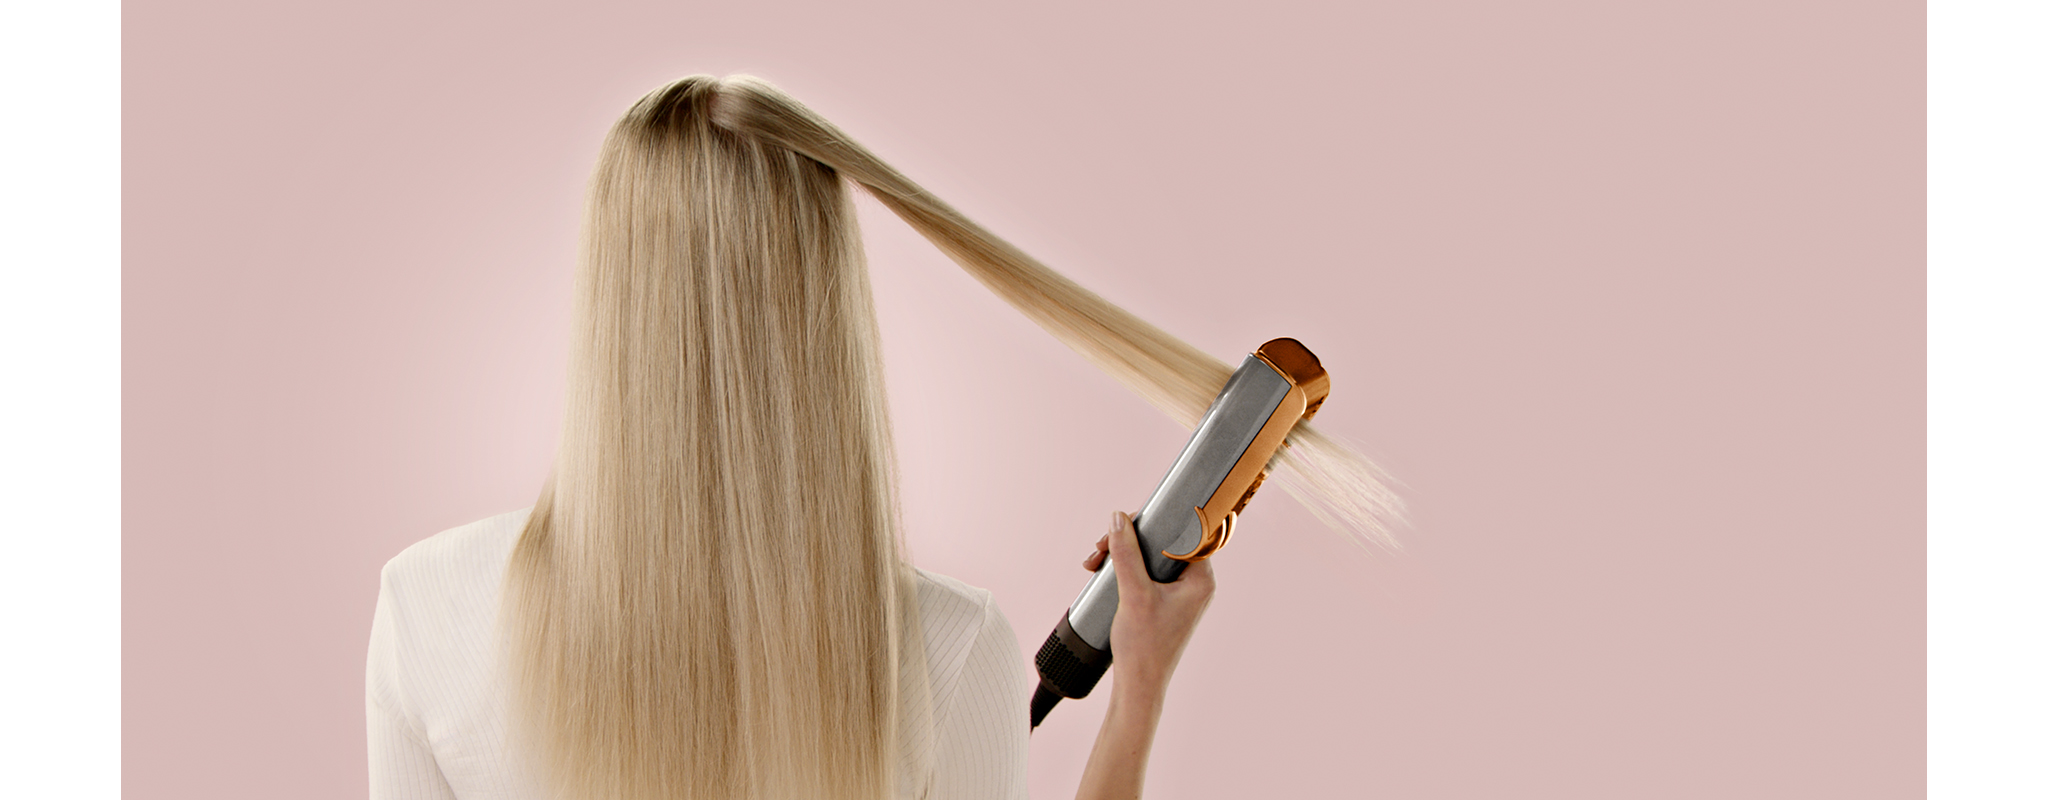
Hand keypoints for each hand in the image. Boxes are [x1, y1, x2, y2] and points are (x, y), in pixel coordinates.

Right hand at [1082, 511, 1216, 697]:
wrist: (1138, 685)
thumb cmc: (1144, 646)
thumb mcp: (1132, 593)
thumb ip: (1126, 553)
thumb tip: (1118, 518)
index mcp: (1200, 579)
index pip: (1184, 531)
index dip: (1155, 522)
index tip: (1130, 521)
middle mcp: (1194, 584)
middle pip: (1163, 542)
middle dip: (1129, 539)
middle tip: (1102, 545)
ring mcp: (1179, 595)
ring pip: (1150, 557)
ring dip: (1122, 554)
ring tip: (1096, 562)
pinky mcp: (1164, 603)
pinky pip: (1146, 574)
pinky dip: (1125, 569)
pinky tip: (1103, 572)